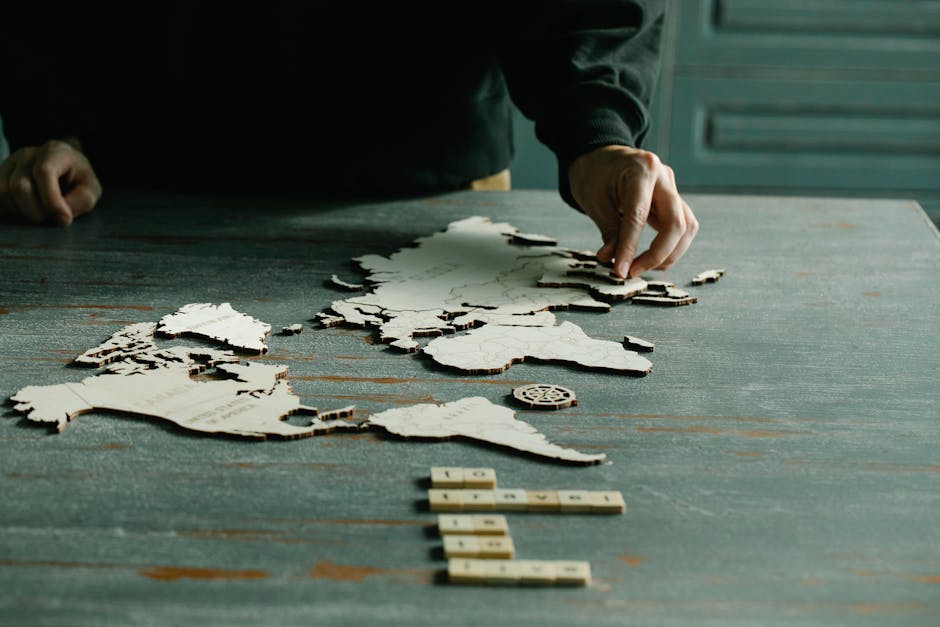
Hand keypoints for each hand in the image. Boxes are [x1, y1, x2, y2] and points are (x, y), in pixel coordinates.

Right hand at [0, 140, 101, 225]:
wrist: (64, 170)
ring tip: (42, 211)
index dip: (52, 199)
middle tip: (53, 217)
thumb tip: (62, 217)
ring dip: (24, 211)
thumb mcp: (91, 189)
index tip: (64, 217)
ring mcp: (10, 163)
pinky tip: (27, 209)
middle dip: (37, 211)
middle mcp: (28, 154)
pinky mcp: (0, 175)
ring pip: (5, 193)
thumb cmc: (79, 180)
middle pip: (20, 186)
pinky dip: (12, 209)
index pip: (44, 172)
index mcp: (55, 151)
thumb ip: (81, 201)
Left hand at [568, 145, 697, 277]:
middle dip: (657, 255)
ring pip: (686, 227)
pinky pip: (682, 225)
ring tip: (642, 267)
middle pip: (676, 223)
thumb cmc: (595, 173)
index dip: (630, 248)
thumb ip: (609, 231)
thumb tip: (612, 261)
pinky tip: (653, 257)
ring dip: (669, 253)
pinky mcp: (673, 199)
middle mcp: (663, 177)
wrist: (601, 156)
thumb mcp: (595, 201)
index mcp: (641, 170)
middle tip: (631, 272)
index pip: (639, 216)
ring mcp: (671, 187)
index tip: (620, 270)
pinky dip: (671, 245)